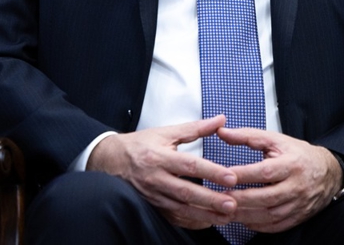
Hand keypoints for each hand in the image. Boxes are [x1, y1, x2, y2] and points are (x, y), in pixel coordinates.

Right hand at [86, 115, 239, 229]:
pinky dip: (191, 222)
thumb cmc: (140, 145)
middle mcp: (156, 178)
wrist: (111, 160)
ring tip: (225, 217)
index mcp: (159, 157)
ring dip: (205, 214)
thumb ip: (195, 128)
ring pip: (181, 209)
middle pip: (186, 191)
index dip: (211, 172)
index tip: (231, 177)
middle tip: (232, 203)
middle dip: (210, 199)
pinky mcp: (153, 206)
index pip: (189, 165)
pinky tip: (208, 222)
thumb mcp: (166, 132)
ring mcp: (154, 195)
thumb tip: (220, 120)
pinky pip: (174, 218)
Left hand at [219, 127, 341, 232]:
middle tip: (219, 197)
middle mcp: (297, 186)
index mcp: (291, 164)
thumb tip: (222, 132)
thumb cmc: (298, 154)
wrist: (328, 171)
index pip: (265, 172)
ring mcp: (299, 204)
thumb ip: (247, 136)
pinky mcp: (298, 216)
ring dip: (246, 215)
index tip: (222, 175)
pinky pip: (277, 226)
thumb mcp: (275, 140)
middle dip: (242, 199)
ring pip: (271, 215)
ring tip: (226, 211)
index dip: (243, 175)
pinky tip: (244, 221)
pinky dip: (259, 226)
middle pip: (267, 197)